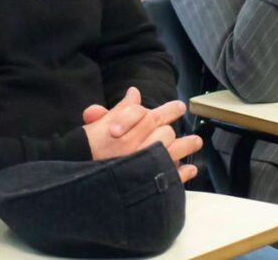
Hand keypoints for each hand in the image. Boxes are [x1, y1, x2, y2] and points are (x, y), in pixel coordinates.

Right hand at [82, 88, 201, 182]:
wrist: (81, 181)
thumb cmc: (88, 149)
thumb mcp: (99, 125)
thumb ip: (121, 109)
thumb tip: (134, 92)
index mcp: (127, 133)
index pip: (153, 116)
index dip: (168, 110)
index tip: (179, 106)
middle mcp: (138, 149)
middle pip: (165, 133)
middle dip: (173, 127)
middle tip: (182, 120)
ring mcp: (145, 168)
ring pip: (173, 152)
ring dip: (187, 145)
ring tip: (196, 141)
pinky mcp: (149, 185)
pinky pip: (172, 178)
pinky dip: (182, 173)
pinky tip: (189, 168)